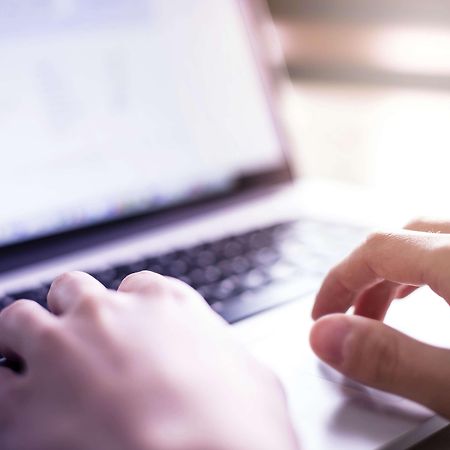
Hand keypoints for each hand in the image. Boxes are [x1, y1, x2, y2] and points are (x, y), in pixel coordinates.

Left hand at [0, 271, 299, 449]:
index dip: (129, 313)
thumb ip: (225, 357)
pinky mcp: (23, 404)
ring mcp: (61, 350)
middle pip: (72, 291)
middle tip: (77, 346)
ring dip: (23, 339)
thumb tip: (224, 367)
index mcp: (164, 303)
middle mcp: (108, 314)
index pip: (133, 287)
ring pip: (19, 319)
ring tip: (32, 368)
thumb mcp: (253, 377)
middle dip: (72, 313)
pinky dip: (0, 389)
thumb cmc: (242, 428)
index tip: (127, 335)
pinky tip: (15, 409)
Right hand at [310, 218, 449, 418]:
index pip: (377, 250)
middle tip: (348, 318)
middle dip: (363, 278)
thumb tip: (325, 337)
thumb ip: (393, 359)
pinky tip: (432, 290)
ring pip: (429, 237)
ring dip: (395, 269)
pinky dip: (427, 265)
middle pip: (400, 238)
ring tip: (382, 307)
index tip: (320, 314)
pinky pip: (449, 244)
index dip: (338, 281)